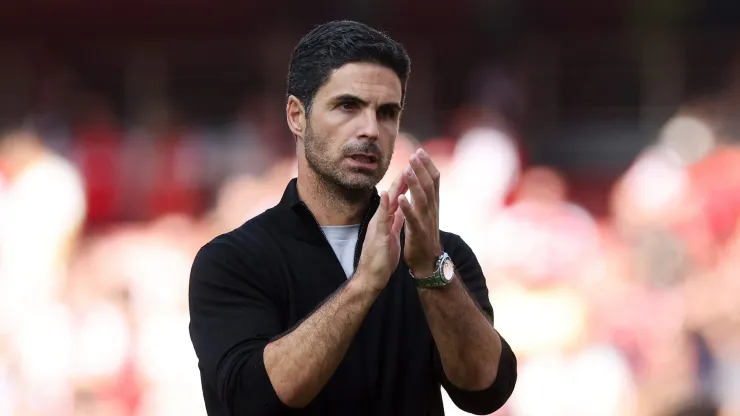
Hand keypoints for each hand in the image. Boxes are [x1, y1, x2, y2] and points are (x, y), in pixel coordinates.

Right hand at [355, 172, 406, 291]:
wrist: (371, 276)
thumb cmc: (381, 256)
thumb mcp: (391, 234)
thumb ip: (393, 220)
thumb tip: (399, 209)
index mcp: (387, 218)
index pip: (398, 197)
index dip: (406, 182)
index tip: (415, 167)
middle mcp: (382, 219)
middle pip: (393, 195)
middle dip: (403, 178)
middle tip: (412, 160)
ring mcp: (379, 226)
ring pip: (388, 202)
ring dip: (395, 186)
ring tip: (403, 171)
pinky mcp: (379, 235)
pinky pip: (383, 219)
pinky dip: (385, 206)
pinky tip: (388, 195)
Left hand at [399, 149, 442, 277]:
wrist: (427, 262)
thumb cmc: (424, 237)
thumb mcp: (425, 215)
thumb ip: (424, 199)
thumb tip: (422, 182)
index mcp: (432, 205)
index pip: (433, 180)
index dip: (427, 165)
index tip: (420, 151)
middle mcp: (432, 210)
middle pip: (429, 185)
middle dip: (422, 169)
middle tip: (416, 154)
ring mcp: (426, 221)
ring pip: (422, 199)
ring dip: (415, 183)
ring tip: (408, 170)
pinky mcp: (418, 233)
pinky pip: (413, 218)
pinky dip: (408, 207)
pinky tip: (401, 198)